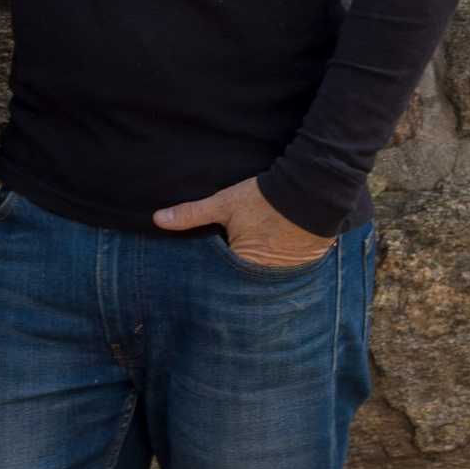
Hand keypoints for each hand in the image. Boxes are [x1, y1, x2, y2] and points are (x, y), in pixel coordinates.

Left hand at [153, 177, 336, 269]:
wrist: (311, 189)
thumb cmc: (264, 198)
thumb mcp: (224, 203)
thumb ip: (191, 214)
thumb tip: (158, 219)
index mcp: (243, 266)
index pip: (222, 278)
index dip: (216, 270)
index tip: (213, 263)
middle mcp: (266, 277)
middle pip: (245, 279)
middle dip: (237, 274)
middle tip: (236, 260)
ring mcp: (289, 273)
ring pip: (266, 276)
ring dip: (260, 270)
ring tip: (257, 255)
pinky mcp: (306, 264)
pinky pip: (287, 270)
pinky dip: (281, 263)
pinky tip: (277, 252)